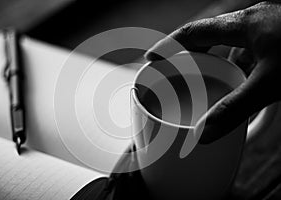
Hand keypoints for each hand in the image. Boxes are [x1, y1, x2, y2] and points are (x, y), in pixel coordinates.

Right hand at [144, 1, 280, 143]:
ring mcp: (265, 28)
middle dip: (188, 53)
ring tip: (204, 79)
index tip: (151, 57)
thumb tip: (205, 133)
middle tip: (174, 71)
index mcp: (243, 23)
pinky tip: (239, 79)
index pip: (193, 31)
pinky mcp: (276, 38)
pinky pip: (246, 50)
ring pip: (228, 44)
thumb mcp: (271, 83)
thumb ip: (235, 109)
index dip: (169, 44)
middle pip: (207, 35)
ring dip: (214, 60)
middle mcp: (251, 21)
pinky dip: (237, 65)